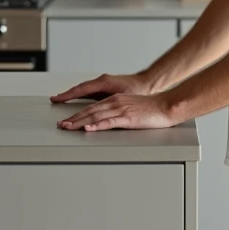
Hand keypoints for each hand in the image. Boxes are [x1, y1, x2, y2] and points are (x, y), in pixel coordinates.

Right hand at [49, 73, 151, 103]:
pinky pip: (90, 93)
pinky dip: (82, 98)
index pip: (81, 89)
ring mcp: (103, 85)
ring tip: (60, 101)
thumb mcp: (124, 96)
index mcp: (103, 82)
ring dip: (73, 97)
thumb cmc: (140, 88)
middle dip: (66, 96)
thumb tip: (98, 111)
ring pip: (84, 91)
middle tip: (54, 101)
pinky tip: (78, 103)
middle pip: (80, 90)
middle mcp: (102, 82)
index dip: (68, 95)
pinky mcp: (107, 89)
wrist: (150, 82)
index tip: (56, 98)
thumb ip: (111, 102)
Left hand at [58, 93, 177, 131]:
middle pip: (89, 111)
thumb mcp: (132, 107)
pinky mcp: (128, 118)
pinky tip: (88, 129)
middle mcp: (116, 103)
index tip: (68, 121)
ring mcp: (121, 110)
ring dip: (79, 122)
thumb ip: (119, 112)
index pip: (92, 107)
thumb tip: (109, 121)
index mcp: (116, 100)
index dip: (78, 114)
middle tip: (61, 126)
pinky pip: (109, 122)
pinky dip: (96, 126)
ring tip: (68, 127)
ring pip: (95, 116)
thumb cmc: (153, 109)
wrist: (167, 106)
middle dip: (73, 119)